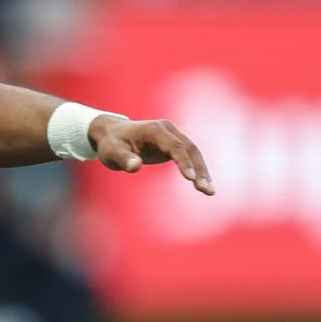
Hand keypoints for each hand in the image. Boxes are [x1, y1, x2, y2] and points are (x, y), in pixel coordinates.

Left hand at [91, 116, 214, 195]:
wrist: (112, 133)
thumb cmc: (111, 143)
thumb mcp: (112, 152)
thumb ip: (123, 159)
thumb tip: (134, 167)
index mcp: (155, 130)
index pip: (174, 146)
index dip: (184, 162)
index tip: (191, 178)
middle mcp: (168, 130)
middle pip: (190, 149)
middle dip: (199, 169)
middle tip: (205, 190)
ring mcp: (173, 136)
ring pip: (193, 153)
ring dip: (202, 171)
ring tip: (209, 191)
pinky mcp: (174, 145)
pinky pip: (189, 157)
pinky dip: (197, 170)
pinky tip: (202, 185)